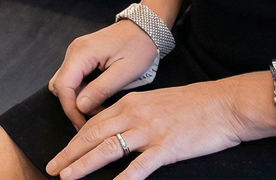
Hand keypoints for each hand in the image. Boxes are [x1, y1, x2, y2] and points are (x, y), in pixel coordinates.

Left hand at [45, 80, 250, 179]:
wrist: (224, 104)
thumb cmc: (192, 105)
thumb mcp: (155, 102)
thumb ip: (133, 114)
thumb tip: (113, 130)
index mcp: (130, 103)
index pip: (93, 123)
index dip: (73, 140)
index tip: (60, 154)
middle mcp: (134, 114)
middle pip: (93, 135)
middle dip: (69, 153)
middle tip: (51, 167)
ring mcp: (150, 131)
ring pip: (109, 149)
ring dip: (84, 164)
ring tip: (67, 176)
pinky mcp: (167, 147)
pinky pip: (140, 165)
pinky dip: (124, 178)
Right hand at [49, 21, 159, 128]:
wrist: (145, 28)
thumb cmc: (138, 48)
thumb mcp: (124, 73)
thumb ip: (100, 89)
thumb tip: (80, 107)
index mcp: (81, 53)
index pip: (63, 86)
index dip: (71, 109)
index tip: (84, 125)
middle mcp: (73, 51)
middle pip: (60, 85)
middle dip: (73, 106)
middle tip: (93, 118)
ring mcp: (76, 52)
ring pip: (65, 82)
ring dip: (77, 99)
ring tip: (97, 109)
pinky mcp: (82, 56)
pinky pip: (74, 78)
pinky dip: (81, 91)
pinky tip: (97, 99)